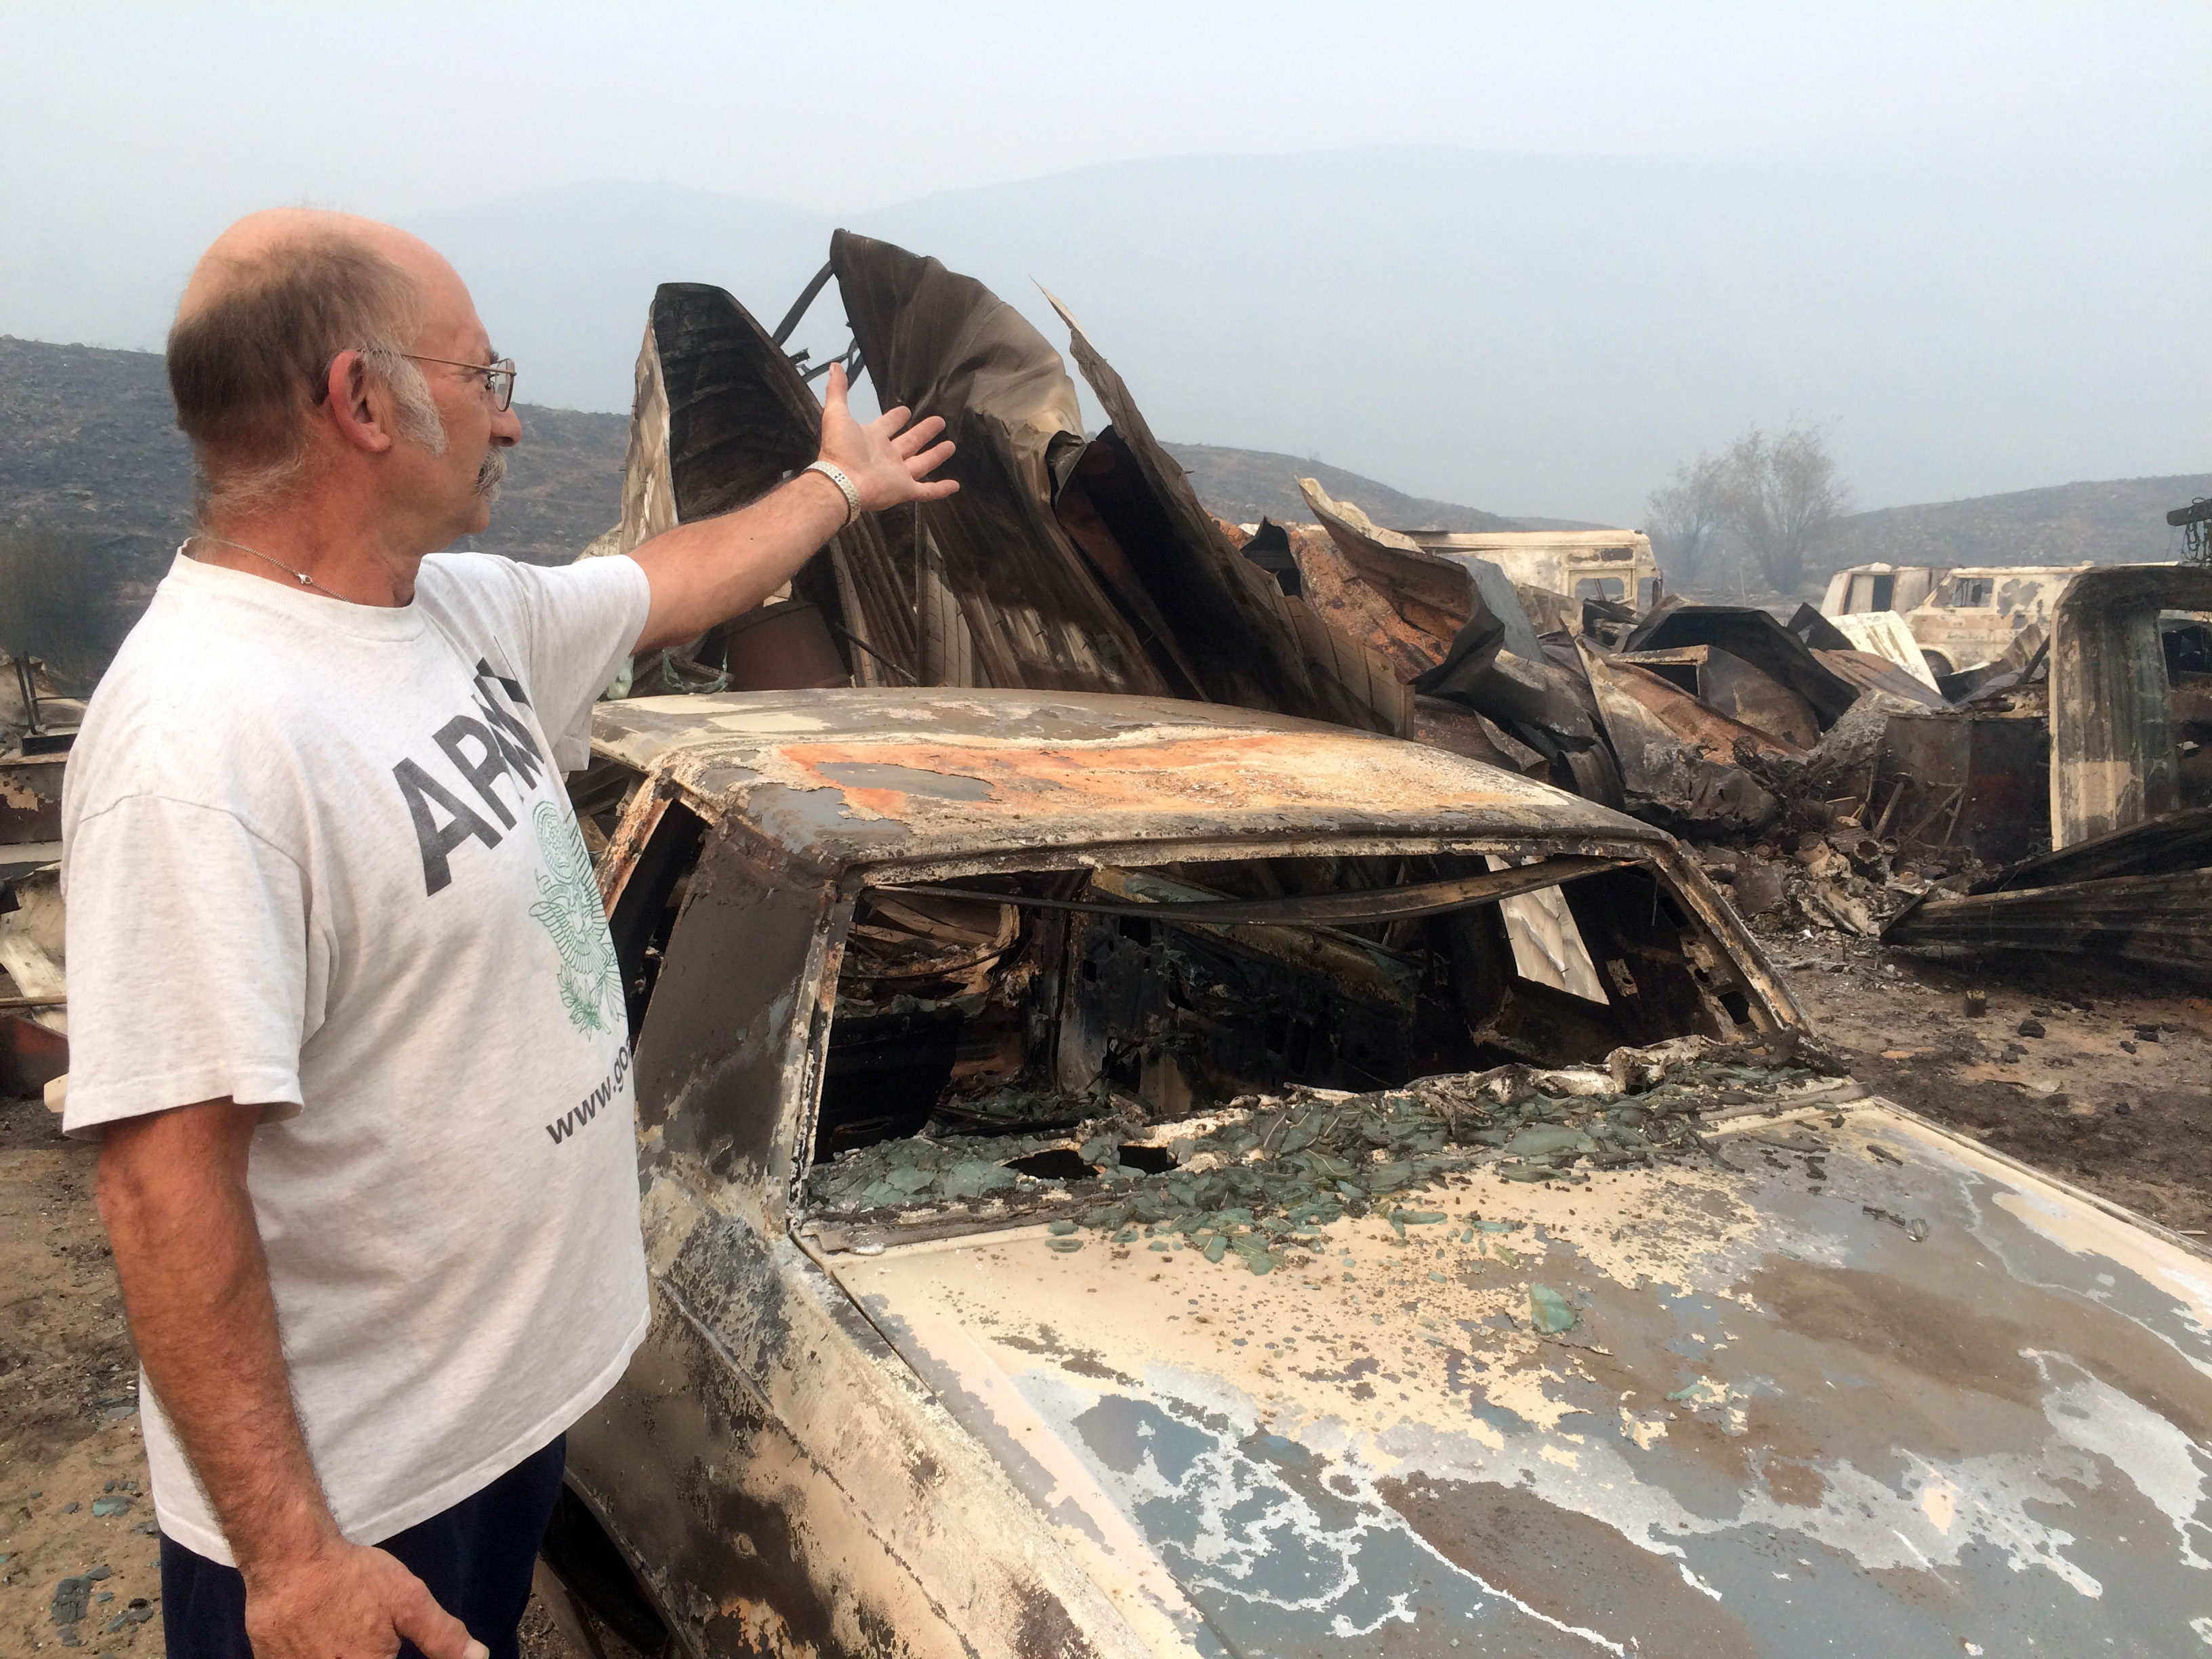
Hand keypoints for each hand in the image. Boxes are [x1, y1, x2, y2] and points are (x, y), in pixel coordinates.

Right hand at [243, 1538, 486, 1658]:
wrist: (288, 1560)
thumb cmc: (351, 1579)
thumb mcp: (408, 1600)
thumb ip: (443, 1636)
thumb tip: (478, 1658)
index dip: (393, 1655)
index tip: (391, 1645)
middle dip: (373, 1651)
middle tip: (368, 1634)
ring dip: (345, 1651)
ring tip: (344, 1629)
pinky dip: (318, 1652)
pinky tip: (322, 1635)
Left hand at [816, 362, 958, 512]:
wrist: (842, 482)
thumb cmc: (840, 449)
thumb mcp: (837, 414)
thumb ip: (838, 391)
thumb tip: (835, 366)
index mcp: (873, 438)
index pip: (888, 425)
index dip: (896, 418)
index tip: (906, 410)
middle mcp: (887, 456)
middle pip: (910, 441)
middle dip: (924, 432)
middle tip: (939, 421)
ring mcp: (898, 474)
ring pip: (922, 463)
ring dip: (936, 455)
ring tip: (951, 445)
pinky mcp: (905, 489)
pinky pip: (926, 491)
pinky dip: (941, 489)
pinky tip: (955, 485)